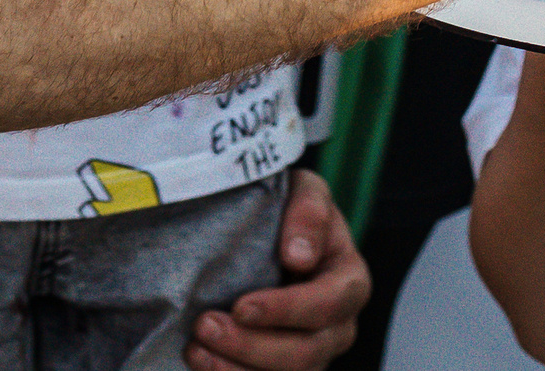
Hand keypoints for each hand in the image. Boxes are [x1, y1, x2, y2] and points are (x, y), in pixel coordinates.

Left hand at [187, 169, 369, 370]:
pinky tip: (200, 360)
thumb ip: (309, 212)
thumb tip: (299, 256)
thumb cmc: (291, 212)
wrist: (270, 234)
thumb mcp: (306, 191)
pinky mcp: (282, 368)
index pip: (328, 304)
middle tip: (205, 325)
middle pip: (305, 353)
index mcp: (349, 281)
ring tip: (195, 347)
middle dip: (251, 345)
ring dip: (234, 369)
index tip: (241, 305)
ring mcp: (313, 354)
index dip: (286, 310)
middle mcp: (337, 326)